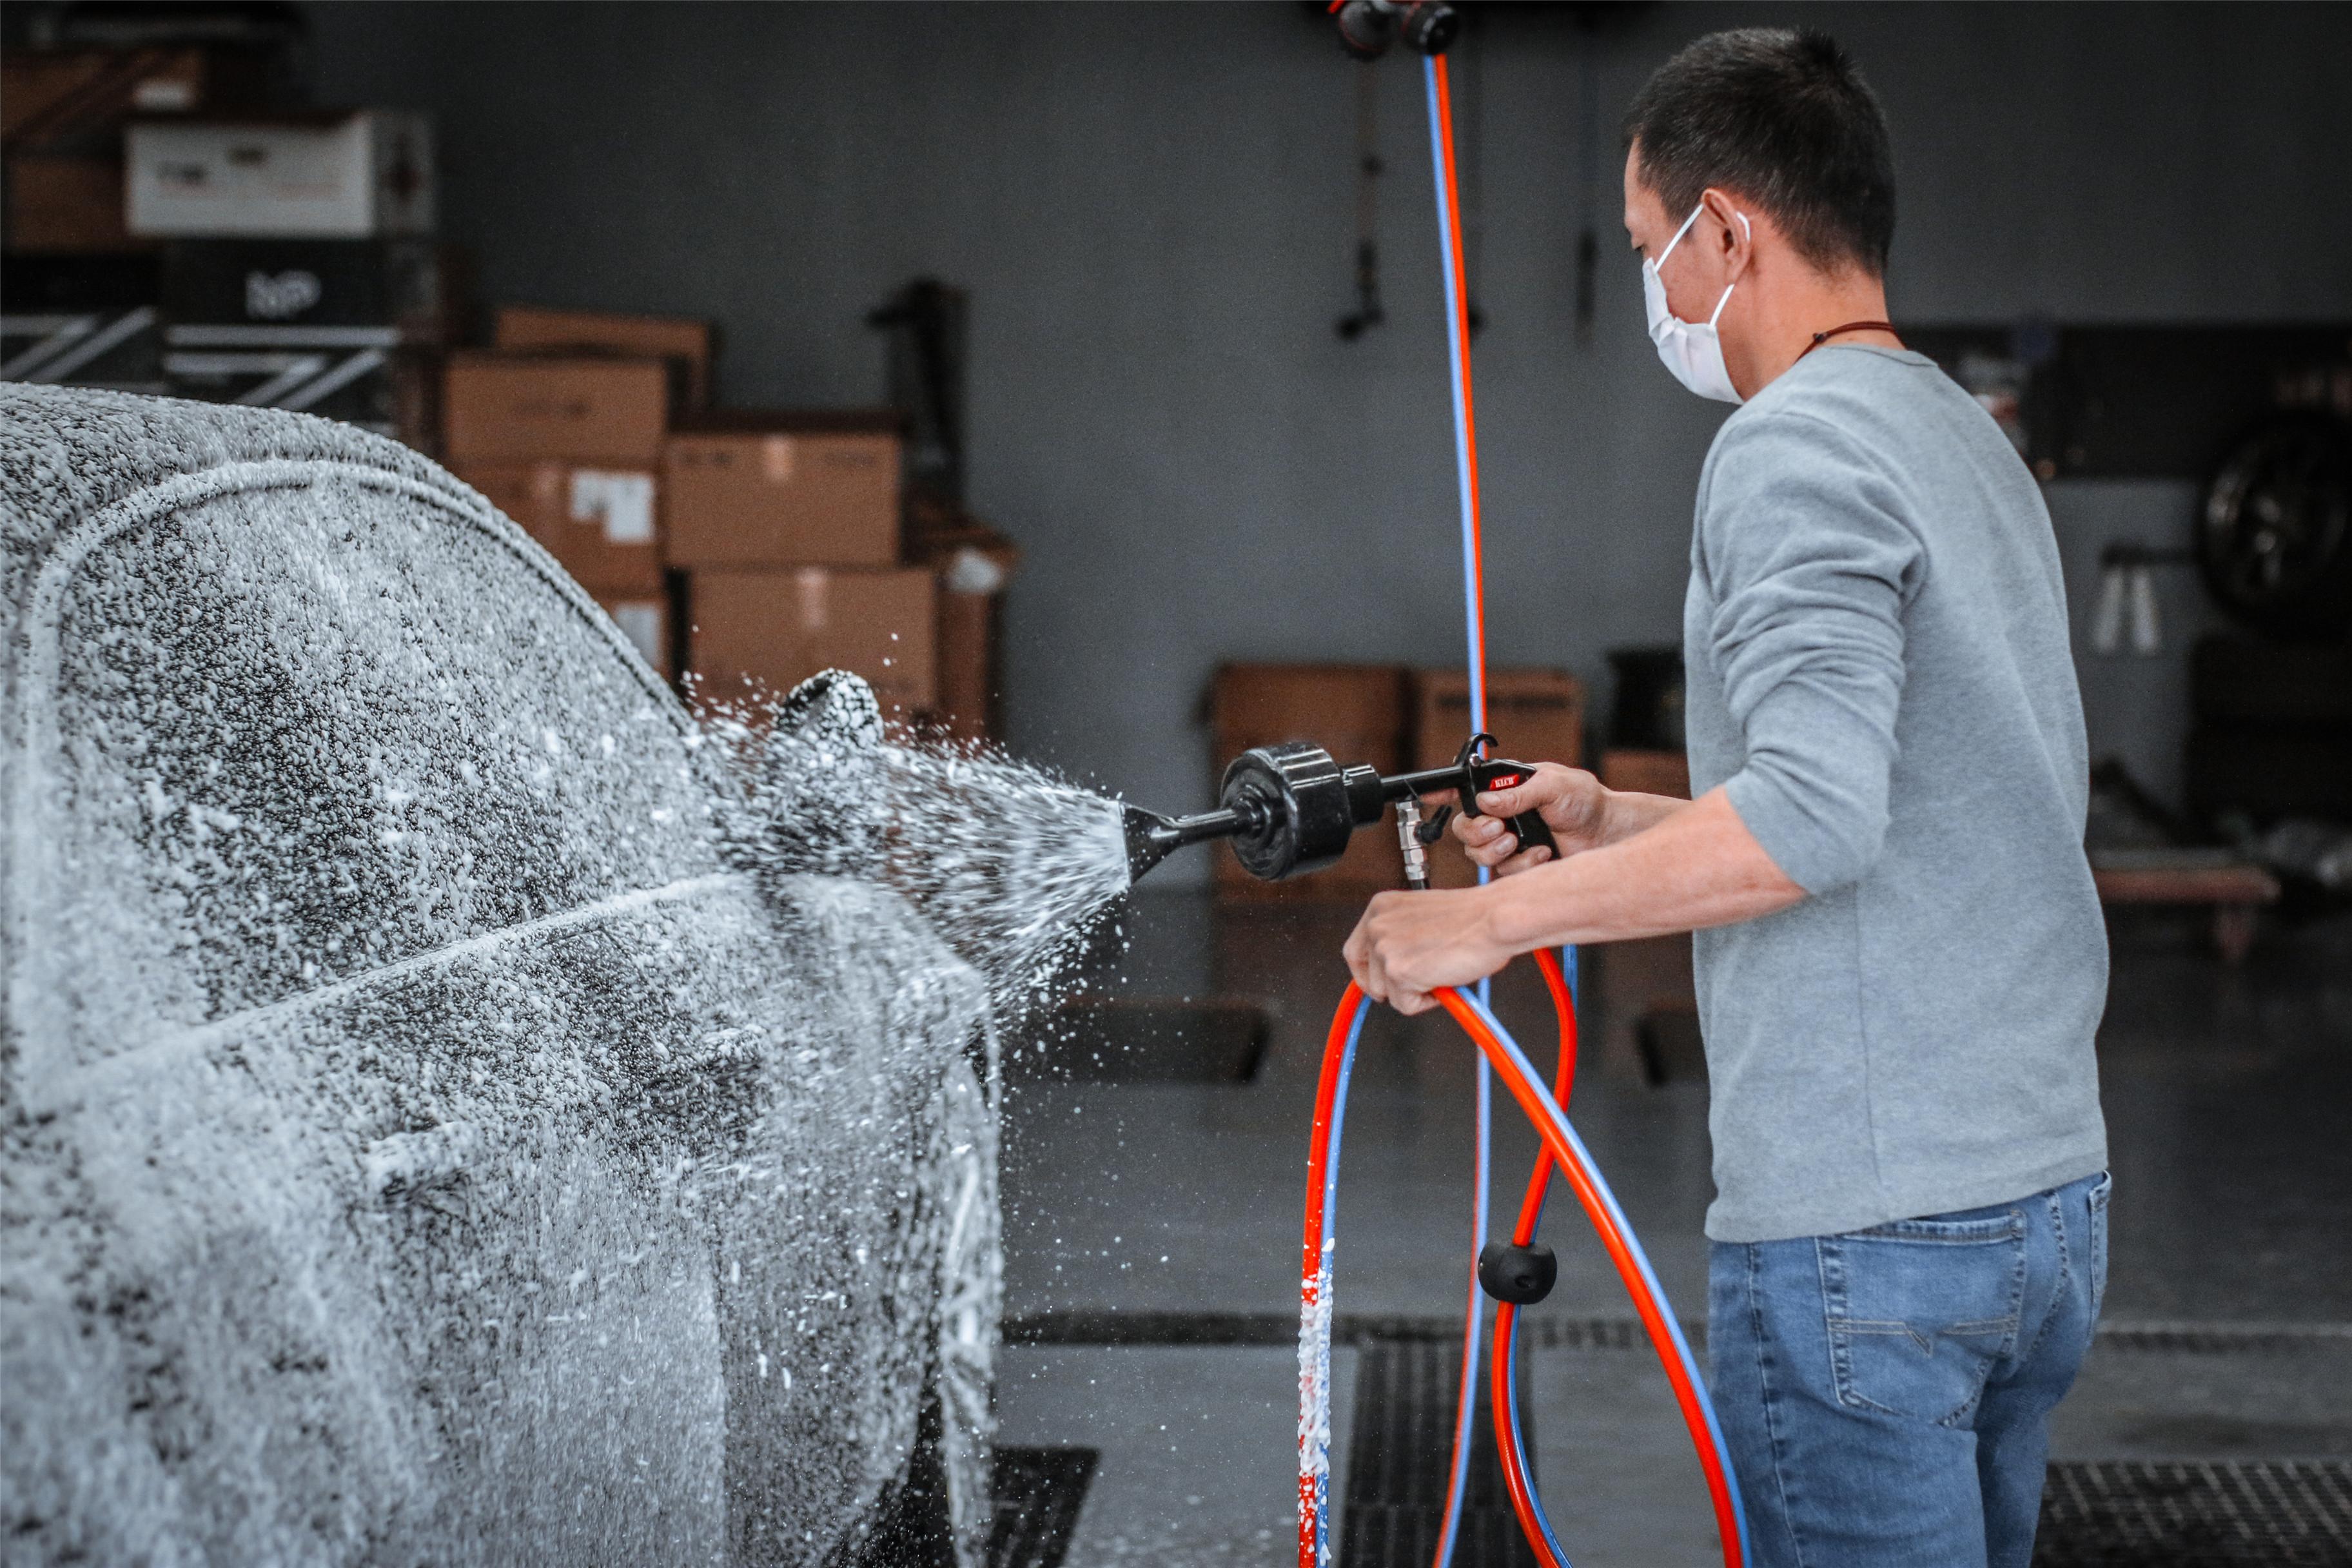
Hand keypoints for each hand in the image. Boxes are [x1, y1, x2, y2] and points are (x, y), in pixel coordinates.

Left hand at [1343, 887, 1511, 1015]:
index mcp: (1381, 907)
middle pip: (1367, 977)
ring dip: (1414, 992)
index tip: (1379, 983)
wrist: (1494, 920)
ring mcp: (1384, 948)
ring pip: (1387, 994)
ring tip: (1441, 971)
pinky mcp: (1398, 971)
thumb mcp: (1422, 918)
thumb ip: (1401, 937)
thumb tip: (1391, 965)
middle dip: (1391, 988)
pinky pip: (1405, 1005)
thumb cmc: (1473, 918)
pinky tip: (1444, 979)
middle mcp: (1376, 925)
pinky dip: (1427, 1001)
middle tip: (1418, 985)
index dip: (1368, 974)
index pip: (1355, 951)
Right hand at [1450, 762, 1608, 875]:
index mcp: (1504, 790)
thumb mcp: (1554, 785)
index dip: (1442, 793)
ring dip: (1495, 850)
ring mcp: (1507, 841)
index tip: (1429, 796)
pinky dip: (1521, 864)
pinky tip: (1542, 853)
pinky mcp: (1518, 864)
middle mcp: (1501, 816)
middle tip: (1500, 829)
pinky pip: (1502, 871)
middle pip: (1464, 828)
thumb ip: (1519, 794)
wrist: (1605, 833)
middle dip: (1477, 831)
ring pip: (1477, 853)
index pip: (1465, 789)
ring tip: (1519, 842)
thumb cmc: (1584, 801)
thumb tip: (1487, 802)